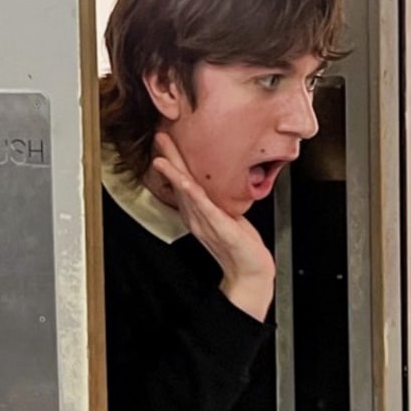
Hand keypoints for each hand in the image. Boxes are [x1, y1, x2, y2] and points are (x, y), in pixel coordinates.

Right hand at [153, 134, 274, 320]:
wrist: (250, 272)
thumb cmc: (241, 245)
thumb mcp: (228, 215)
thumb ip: (218, 201)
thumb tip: (219, 182)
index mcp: (198, 213)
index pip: (182, 183)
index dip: (174, 162)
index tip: (166, 141)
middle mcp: (197, 218)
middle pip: (179, 184)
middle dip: (169, 160)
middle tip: (159, 138)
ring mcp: (206, 223)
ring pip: (186, 194)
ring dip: (174, 174)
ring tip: (162, 157)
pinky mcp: (219, 228)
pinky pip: (204, 208)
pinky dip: (193, 195)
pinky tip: (186, 183)